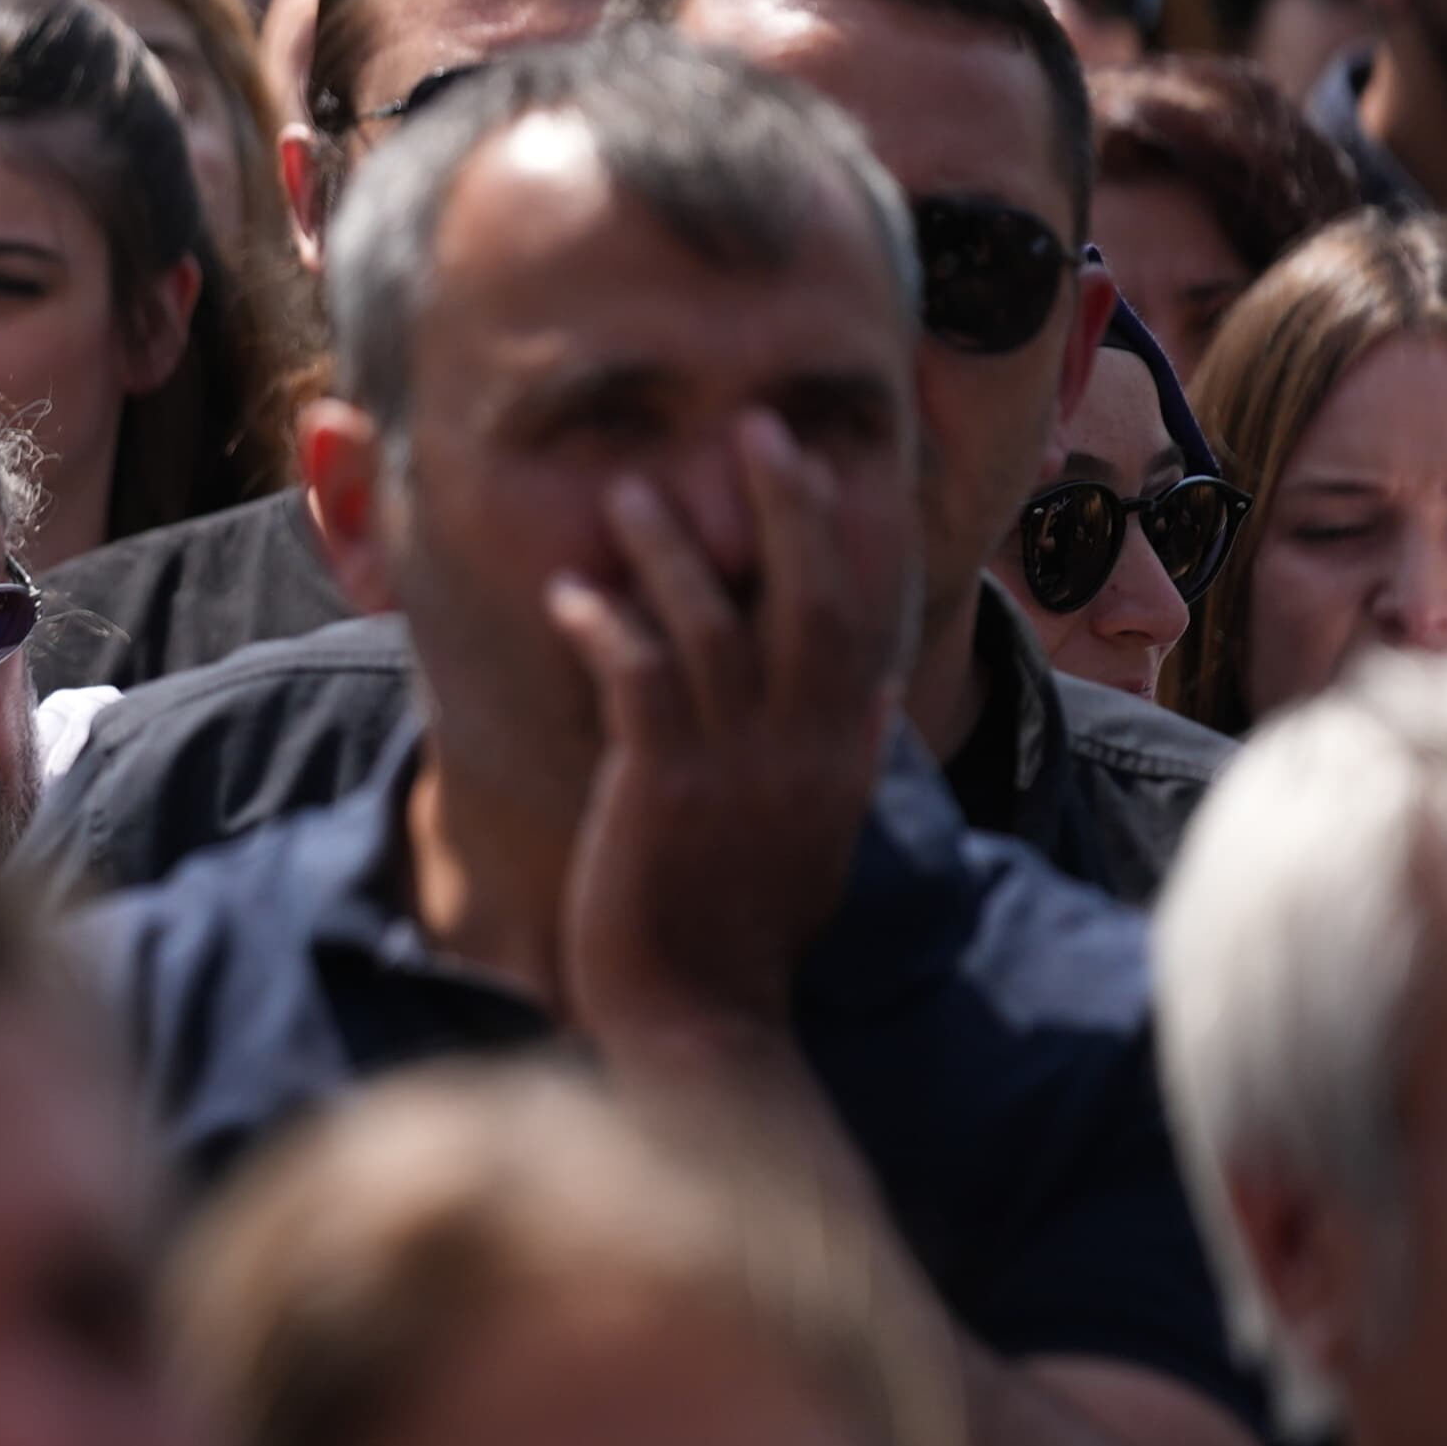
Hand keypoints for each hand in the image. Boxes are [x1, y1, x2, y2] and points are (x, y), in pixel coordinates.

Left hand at [548, 410, 899, 1042]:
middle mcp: (805, 750)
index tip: (827, 459)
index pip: (864, 623)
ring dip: (672, 552)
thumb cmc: (741, 927)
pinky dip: (606, 625)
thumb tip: (876, 689)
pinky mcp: (662, 788)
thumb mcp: (819, 836)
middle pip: (810, 601)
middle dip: (787, 508)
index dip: (847, 535)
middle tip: (757, 426)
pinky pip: (638, 679)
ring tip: (630, 491)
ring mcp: (735, 767)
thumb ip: (847, 756)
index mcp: (845, 755)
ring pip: (714, 627)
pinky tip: (570, 591)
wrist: (699, 1019)